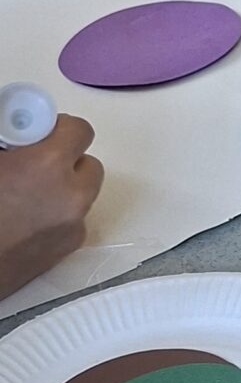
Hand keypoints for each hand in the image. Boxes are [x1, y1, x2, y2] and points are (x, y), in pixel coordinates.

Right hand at [0, 116, 103, 302]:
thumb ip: (9, 143)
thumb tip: (17, 134)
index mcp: (48, 166)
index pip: (80, 130)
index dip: (59, 129)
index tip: (39, 135)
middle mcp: (71, 196)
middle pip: (88, 165)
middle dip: (65, 161)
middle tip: (31, 165)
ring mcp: (72, 227)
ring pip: (82, 195)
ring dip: (62, 189)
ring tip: (26, 195)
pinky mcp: (66, 252)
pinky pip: (72, 222)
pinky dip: (57, 216)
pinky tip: (26, 221)